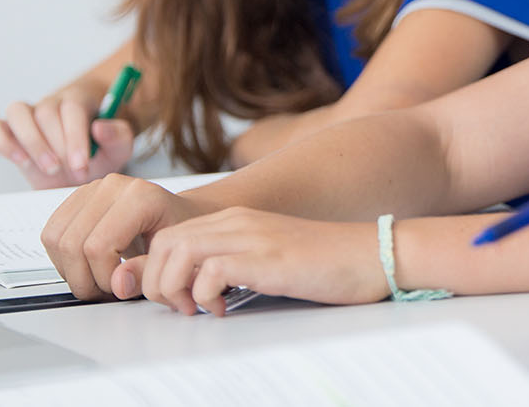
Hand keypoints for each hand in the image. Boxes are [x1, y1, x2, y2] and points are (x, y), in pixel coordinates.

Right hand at [0, 95, 134, 187]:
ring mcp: (30, 116)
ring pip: (17, 112)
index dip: (75, 137)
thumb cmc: (102, 147)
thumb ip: (118, 135)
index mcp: (81, 99)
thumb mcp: (121, 145)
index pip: (73, 109)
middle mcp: (53, 103)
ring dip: (31, 142)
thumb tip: (100, 127)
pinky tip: (21, 161)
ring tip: (50, 168)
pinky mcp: (12, 133)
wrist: (86, 159)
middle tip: (74, 172)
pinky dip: (2, 142)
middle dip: (59, 147)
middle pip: (46, 113)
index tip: (82, 164)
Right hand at [41, 175, 210, 298]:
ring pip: (55, 240)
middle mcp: (112, 186)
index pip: (98, 247)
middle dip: (84, 279)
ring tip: (96, 279)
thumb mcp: (169, 256)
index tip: (118, 288)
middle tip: (104, 290)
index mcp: (140, 197)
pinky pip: (51, 233)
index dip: (102, 278)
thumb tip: (117, 285)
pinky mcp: (77, 197)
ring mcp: (92, 188)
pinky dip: (61, 258)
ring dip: (70, 271)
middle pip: (72, 244)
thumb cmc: (176, 232)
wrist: (175, 214)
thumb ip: (144, 273)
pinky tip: (85, 266)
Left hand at [120, 209, 386, 315]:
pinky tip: (224, 307)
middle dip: (157, 282)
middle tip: (181, 308)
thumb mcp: (267, 258)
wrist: (371, 255)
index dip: (158, 272)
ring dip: (175, 288)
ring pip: (177, 252)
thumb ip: (232, 263)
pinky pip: (210, 270)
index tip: (174, 300)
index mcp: (236, 220)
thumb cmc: (324, 263)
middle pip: (163, 242)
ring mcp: (252, 236)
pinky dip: (205, 294)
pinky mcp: (266, 257)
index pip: (168, 236)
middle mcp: (238, 222)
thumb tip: (193, 288)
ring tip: (198, 308)